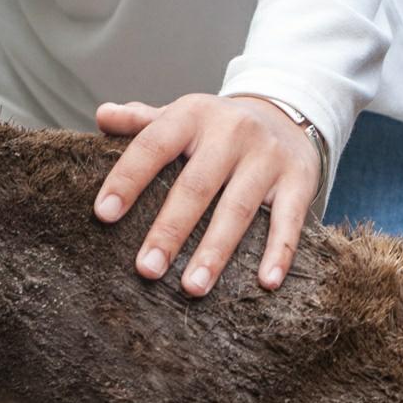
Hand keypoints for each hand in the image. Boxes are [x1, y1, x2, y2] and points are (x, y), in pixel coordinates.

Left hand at [92, 93, 322, 295]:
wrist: (287, 115)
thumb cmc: (220, 128)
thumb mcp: (184, 116)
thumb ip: (143, 121)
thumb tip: (103, 116)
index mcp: (194, 115)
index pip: (153, 146)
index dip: (127, 179)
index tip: (104, 214)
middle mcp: (232, 132)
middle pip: (196, 186)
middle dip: (170, 230)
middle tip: (146, 270)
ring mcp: (268, 157)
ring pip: (238, 210)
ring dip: (215, 251)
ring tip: (193, 287)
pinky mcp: (299, 180)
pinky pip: (289, 220)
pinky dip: (280, 252)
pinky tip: (266, 282)